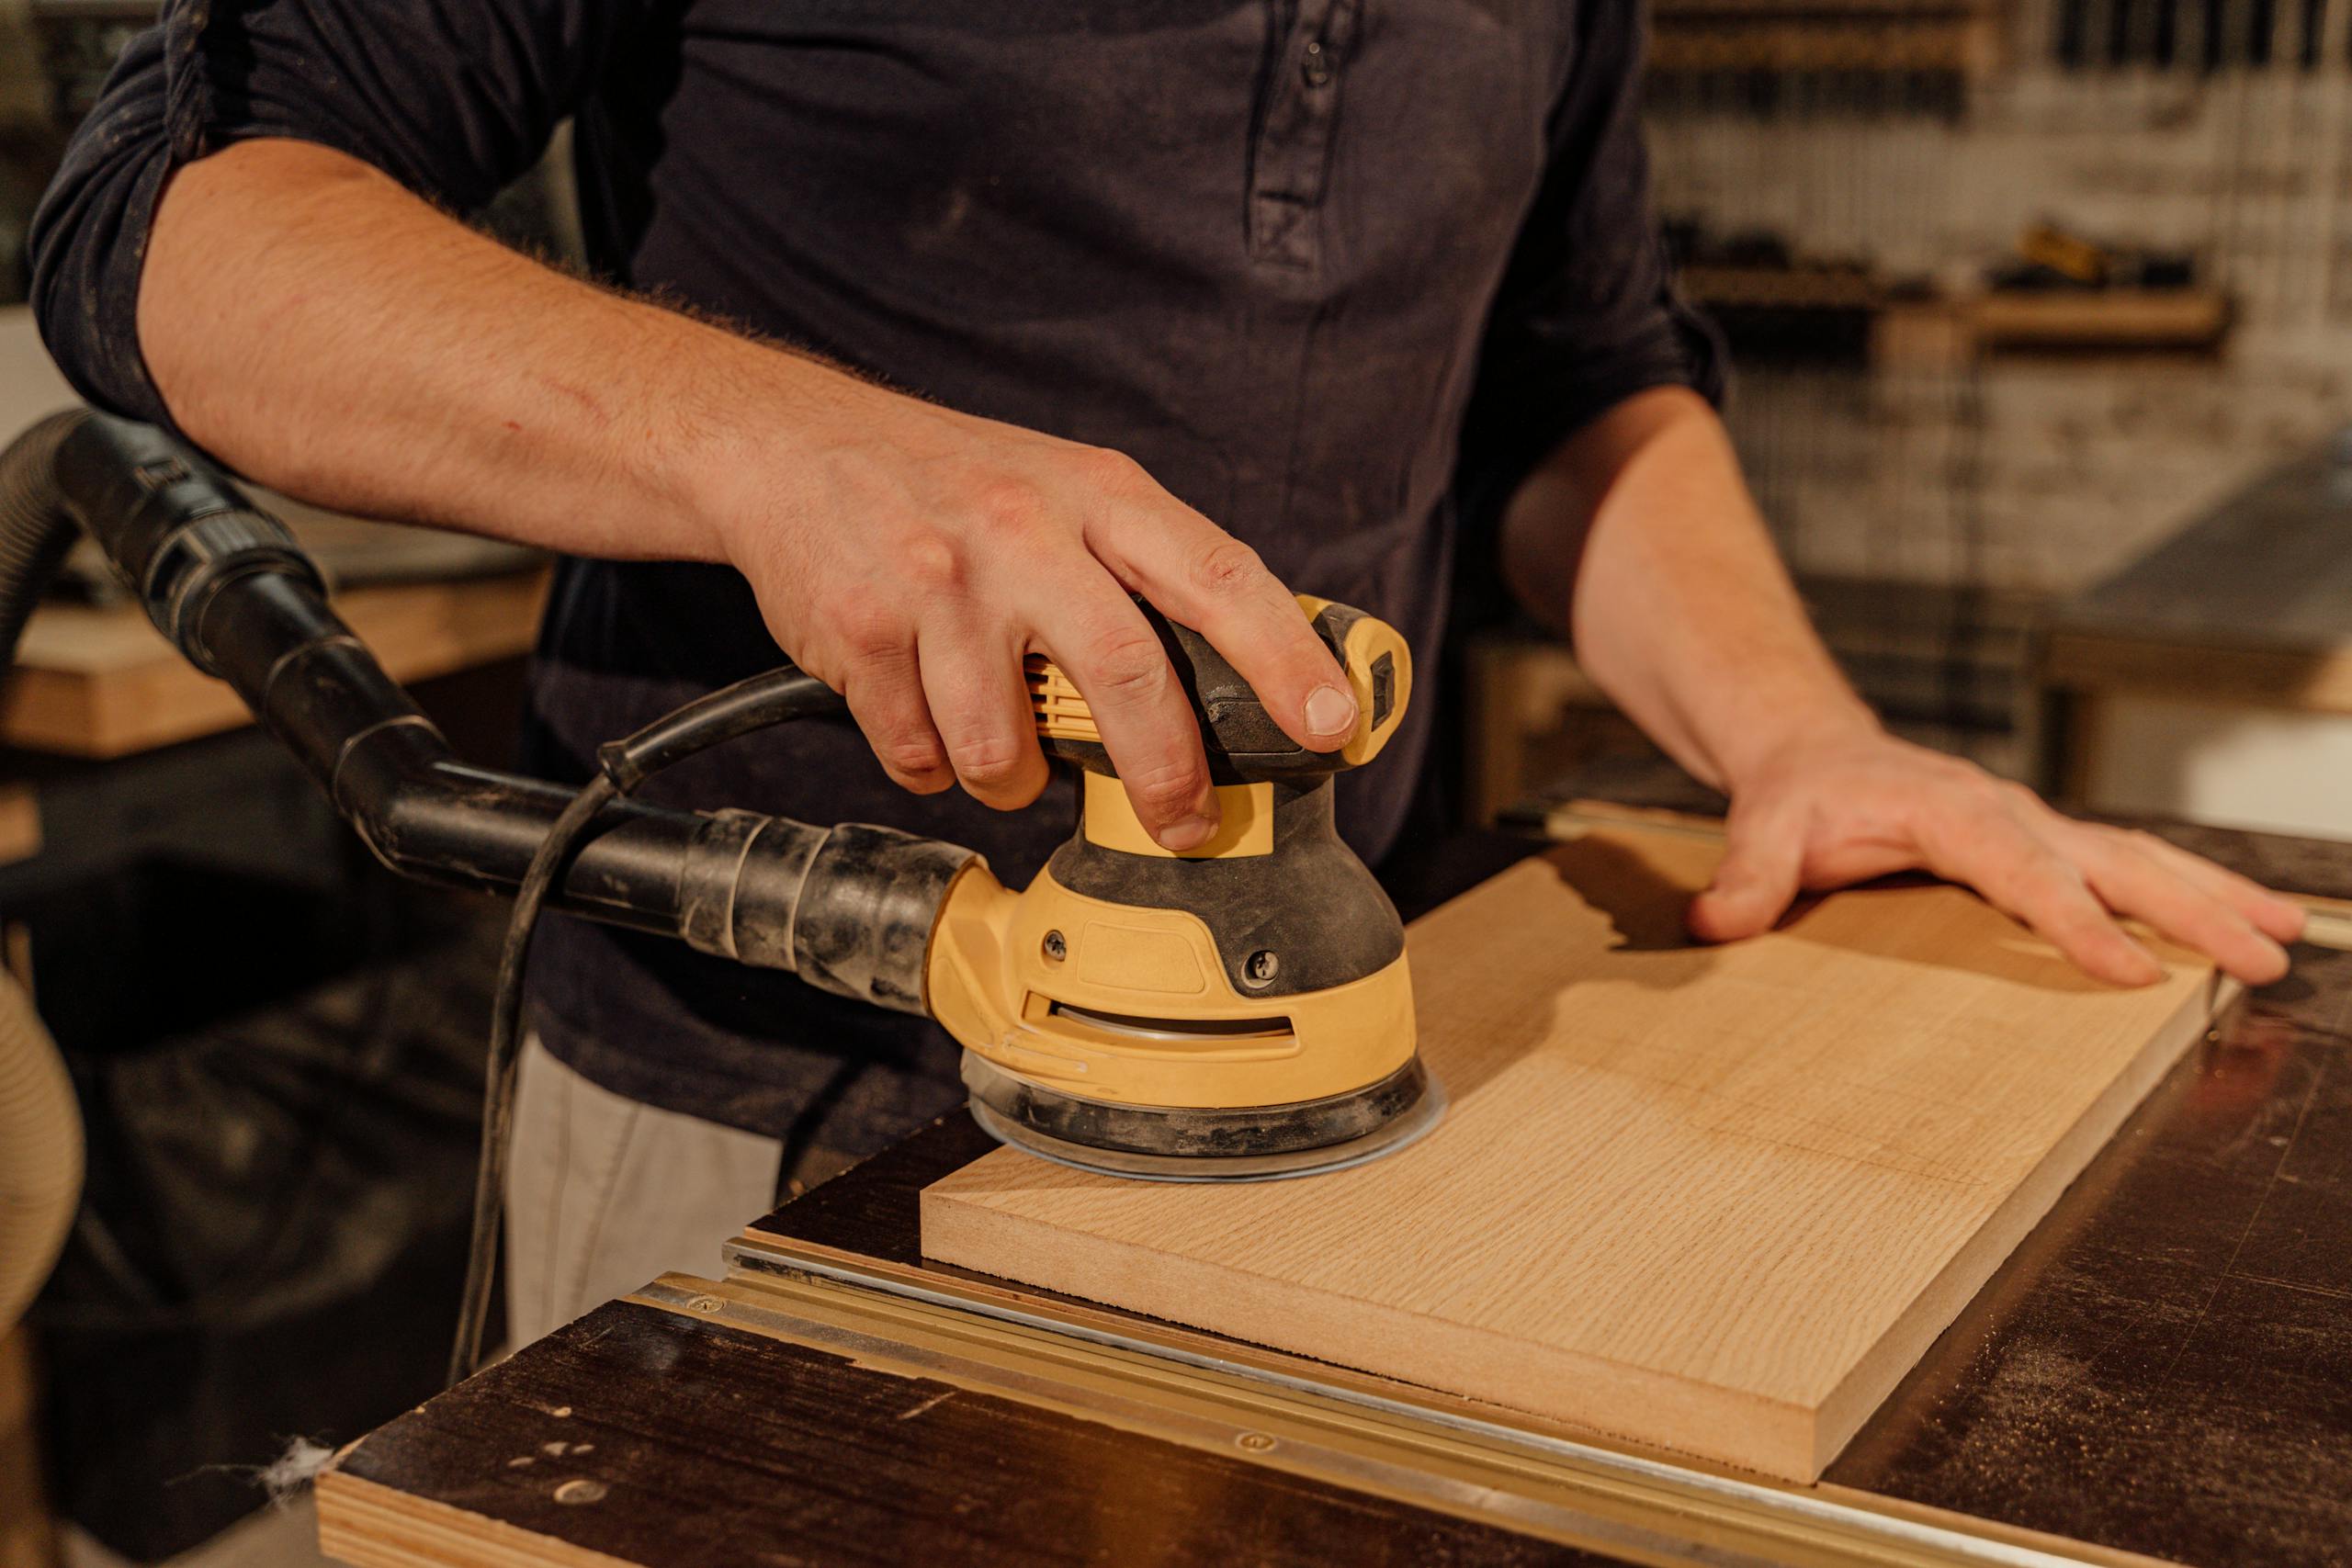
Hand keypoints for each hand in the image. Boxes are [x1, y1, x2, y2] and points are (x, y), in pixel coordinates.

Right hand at [710, 374, 1356, 848]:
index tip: (1332, 723)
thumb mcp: (1064, 487)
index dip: (1283, 657)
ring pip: (1005, 748)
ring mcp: (940, 585)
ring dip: (1013, 779)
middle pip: (1127, 675)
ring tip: (1004, 751)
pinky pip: (921, 757)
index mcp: (1096, 493)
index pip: (1216, 575)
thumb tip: (1249, 672)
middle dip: (1166, 774)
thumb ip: (1144, 566)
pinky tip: (927, 717)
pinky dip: (932, 764)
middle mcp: (1023, 532)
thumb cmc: (950, 483)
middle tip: (1185, 824)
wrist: (790, 448)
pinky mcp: (862, 635)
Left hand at [1686, 722, 2305, 985]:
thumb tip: (1714, 924)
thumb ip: (1746, 876)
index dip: (2073, 919)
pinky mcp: (2044, 844)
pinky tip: (2240, 926)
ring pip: (2138, 859)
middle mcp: (2008, 814)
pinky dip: (2189, 893)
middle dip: (2189, 909)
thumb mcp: (1759, 826)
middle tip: (2259, 957)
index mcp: (1950, 811)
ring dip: (2211, 898)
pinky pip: (2126, 867)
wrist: (1813, 751)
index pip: (2022, 870)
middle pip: (2111, 859)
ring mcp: (2034, 827)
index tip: (2129, 970)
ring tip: (2283, 943)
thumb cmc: (1795, 794)